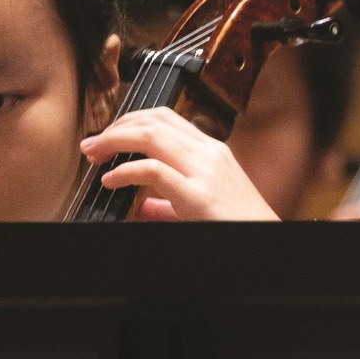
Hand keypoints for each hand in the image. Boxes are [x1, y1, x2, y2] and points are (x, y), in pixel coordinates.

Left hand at [79, 107, 283, 222]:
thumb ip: (171, 201)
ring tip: (94, 155)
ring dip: (114, 141)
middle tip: (92, 145)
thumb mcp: (204, 204)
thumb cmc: (237, 224)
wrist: (267, 240)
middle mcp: (208, 153)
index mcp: (212, 151)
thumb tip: (144, 206)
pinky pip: (152, 171)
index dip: (130, 120)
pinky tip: (110, 181)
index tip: (109, 136)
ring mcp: (204, 171)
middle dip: (115, 127)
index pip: (165, 117)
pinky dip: (124, 172)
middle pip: (153, 120)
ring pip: (150, 136)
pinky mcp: (197, 194)